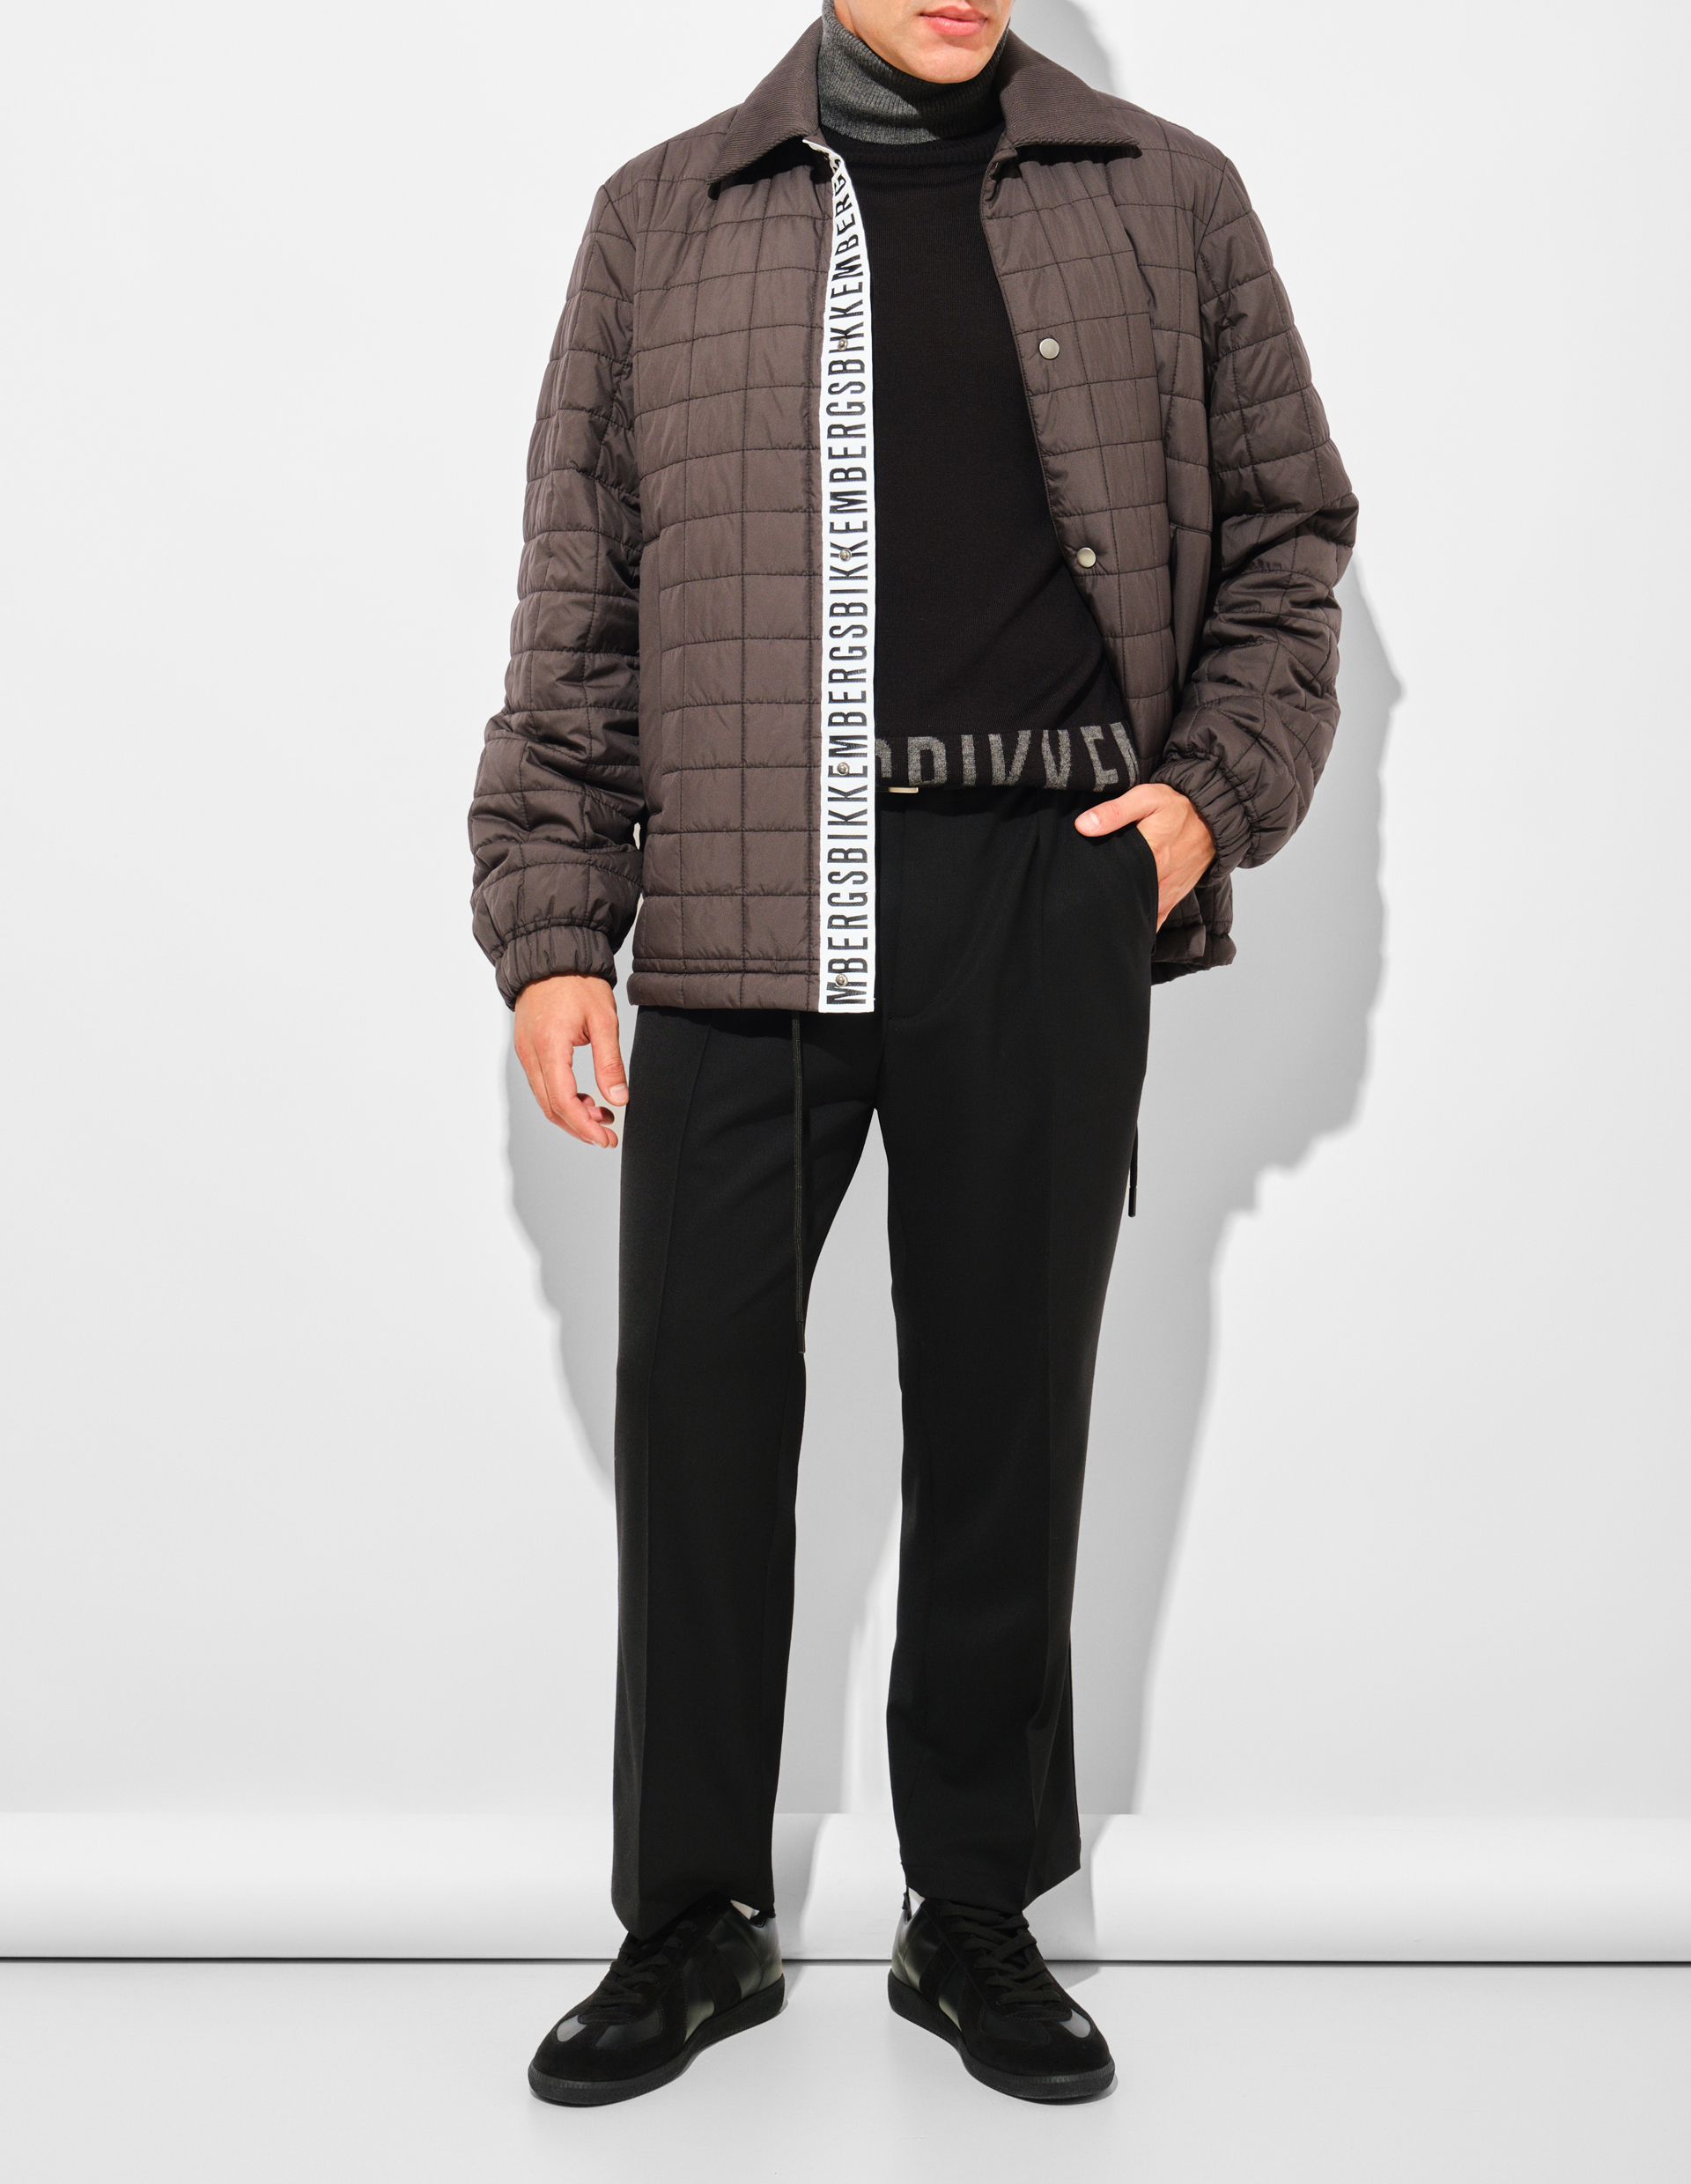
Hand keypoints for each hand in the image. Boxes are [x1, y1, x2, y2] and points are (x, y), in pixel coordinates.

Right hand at [513, 975, 627, 1147]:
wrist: (552, 954)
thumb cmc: (577, 981)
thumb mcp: (603, 1020)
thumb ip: (610, 1063)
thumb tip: (618, 1100)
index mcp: (549, 1047)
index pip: (563, 1102)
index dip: (585, 1127)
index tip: (606, 1139)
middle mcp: (530, 1053)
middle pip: (550, 1107)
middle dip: (579, 1127)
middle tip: (607, 1135)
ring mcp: (525, 1052)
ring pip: (544, 1098)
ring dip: (571, 1114)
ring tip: (601, 1115)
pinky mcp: (527, 1048)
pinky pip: (541, 1084)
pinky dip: (562, 1097)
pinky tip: (585, 1097)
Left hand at [1076, 783, 1214, 928]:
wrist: (1213, 817)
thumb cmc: (1177, 806)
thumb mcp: (1146, 798)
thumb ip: (1115, 812)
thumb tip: (1083, 826)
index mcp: (1149, 855)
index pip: (1114, 880)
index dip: (1094, 888)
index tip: (1076, 892)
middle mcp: (1159, 879)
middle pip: (1125, 901)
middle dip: (1104, 906)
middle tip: (1081, 910)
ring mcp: (1168, 891)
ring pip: (1141, 914)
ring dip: (1123, 918)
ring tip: (1100, 923)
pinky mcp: (1174, 896)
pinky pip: (1157, 919)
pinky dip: (1143, 927)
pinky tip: (1127, 931)